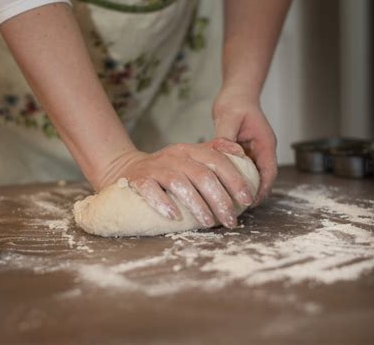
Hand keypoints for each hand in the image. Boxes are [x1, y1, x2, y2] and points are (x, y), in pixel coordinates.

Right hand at [95, 141, 254, 228]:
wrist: (126, 168)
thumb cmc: (166, 169)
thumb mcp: (189, 157)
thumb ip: (214, 153)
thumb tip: (240, 152)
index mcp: (190, 150)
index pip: (218, 160)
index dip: (235, 180)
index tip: (247, 200)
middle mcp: (174, 155)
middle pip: (202, 175)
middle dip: (220, 200)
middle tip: (231, 221)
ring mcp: (156, 167)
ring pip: (180, 183)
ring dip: (197, 205)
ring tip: (209, 223)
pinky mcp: (138, 179)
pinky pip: (151, 190)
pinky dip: (163, 203)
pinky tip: (174, 216)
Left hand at [212, 87, 277, 205]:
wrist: (236, 92)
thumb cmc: (235, 101)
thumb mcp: (228, 116)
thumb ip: (226, 136)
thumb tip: (223, 152)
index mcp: (264, 143)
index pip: (268, 171)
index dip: (262, 189)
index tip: (251, 202)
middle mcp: (261, 149)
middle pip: (261, 177)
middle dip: (252, 193)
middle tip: (236, 208)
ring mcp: (253, 151)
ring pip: (251, 175)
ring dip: (242, 186)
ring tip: (228, 202)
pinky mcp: (242, 151)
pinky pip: (240, 168)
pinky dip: (234, 177)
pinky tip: (221, 186)